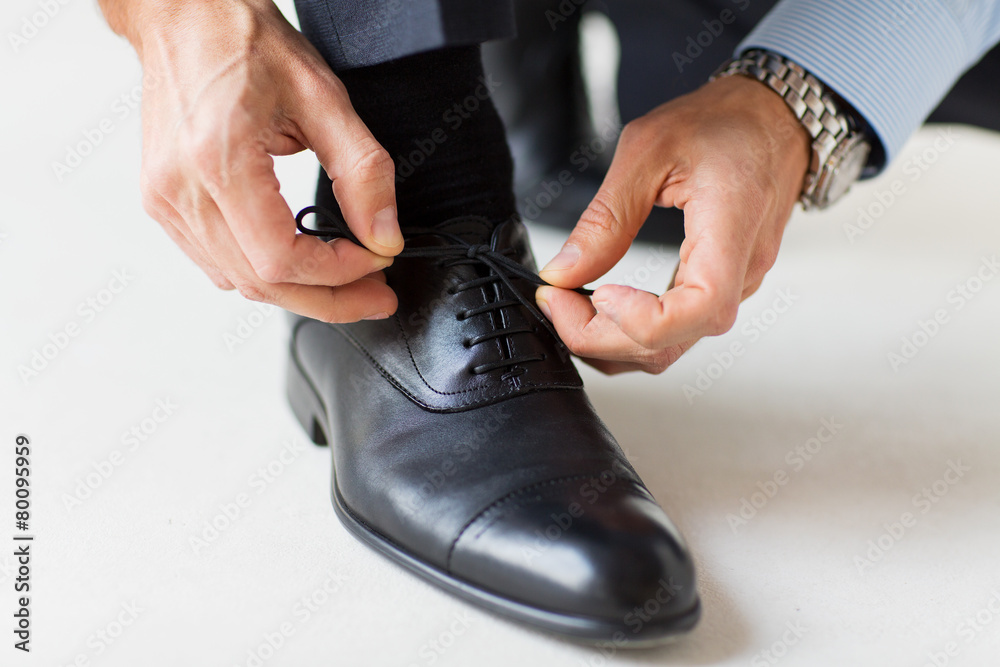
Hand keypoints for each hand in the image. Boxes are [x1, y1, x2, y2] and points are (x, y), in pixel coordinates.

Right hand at [103, 0, 402, 320]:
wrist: (184, 17)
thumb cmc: (244, 42)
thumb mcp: (324, 99)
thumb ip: (362, 174)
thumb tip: (384, 237)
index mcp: (217, 161)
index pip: (280, 260)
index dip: (337, 275)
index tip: (376, 263)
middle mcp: (180, 190)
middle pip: (261, 284)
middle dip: (328, 300)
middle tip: (376, 297)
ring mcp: (165, 200)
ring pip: (238, 283)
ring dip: (299, 292)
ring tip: (348, 281)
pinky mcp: (162, 203)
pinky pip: (217, 263)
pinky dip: (264, 273)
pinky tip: (300, 262)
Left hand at [535, 75, 809, 373]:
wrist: (773, 119)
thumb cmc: (725, 123)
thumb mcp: (648, 149)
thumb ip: (605, 218)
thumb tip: (564, 273)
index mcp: (732, 230)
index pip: (700, 311)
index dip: (641, 320)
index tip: (597, 294)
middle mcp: (740, 272)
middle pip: (671, 343)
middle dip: (600, 336)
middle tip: (555, 300)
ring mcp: (732, 286)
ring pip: (669, 348)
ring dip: (610, 341)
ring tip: (568, 304)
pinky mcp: (718, 288)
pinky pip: (674, 332)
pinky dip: (628, 332)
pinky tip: (597, 309)